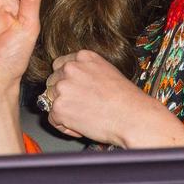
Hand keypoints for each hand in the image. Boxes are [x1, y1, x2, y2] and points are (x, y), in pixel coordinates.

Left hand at [44, 50, 183, 148]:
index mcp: (83, 57)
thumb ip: (86, 72)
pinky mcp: (58, 107)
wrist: (132, 116)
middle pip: (52, 82)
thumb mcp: (107, 72)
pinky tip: (83, 126)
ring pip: (51, 100)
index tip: (74, 90)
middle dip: (62, 95)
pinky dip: (65, 126)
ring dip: (63, 110)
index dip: (66, 80)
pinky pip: (53, 119)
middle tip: (80, 106)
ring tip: (85, 116)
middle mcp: (70, 68)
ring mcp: (62, 87)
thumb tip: (73, 83)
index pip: (60, 65)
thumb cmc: (126, 99)